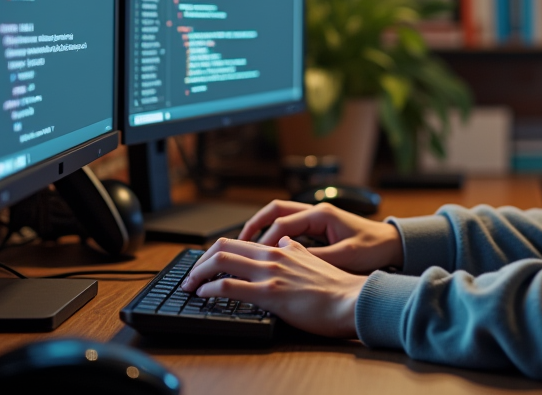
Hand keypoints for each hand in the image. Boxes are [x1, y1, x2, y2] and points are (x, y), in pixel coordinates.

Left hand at [180, 236, 366, 337]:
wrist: (352, 299)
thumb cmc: (337, 286)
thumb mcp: (316, 258)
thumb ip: (297, 250)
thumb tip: (285, 243)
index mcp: (282, 249)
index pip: (239, 241)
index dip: (217, 251)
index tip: (207, 264)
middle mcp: (273, 256)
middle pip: (224, 246)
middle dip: (200, 260)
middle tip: (191, 275)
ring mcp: (270, 274)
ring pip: (222, 261)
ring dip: (198, 273)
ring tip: (189, 285)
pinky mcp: (270, 294)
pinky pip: (229, 286)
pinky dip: (209, 288)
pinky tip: (202, 294)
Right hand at [239, 200, 403, 272]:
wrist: (393, 244)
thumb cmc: (374, 248)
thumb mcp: (346, 256)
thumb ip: (318, 259)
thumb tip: (289, 263)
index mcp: (321, 214)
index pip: (282, 223)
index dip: (265, 240)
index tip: (254, 257)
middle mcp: (316, 211)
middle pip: (275, 211)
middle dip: (254, 225)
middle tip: (237, 243)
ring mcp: (316, 218)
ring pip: (280, 217)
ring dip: (262, 229)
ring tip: (245, 246)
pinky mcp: (318, 227)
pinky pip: (289, 227)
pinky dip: (274, 236)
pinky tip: (267, 252)